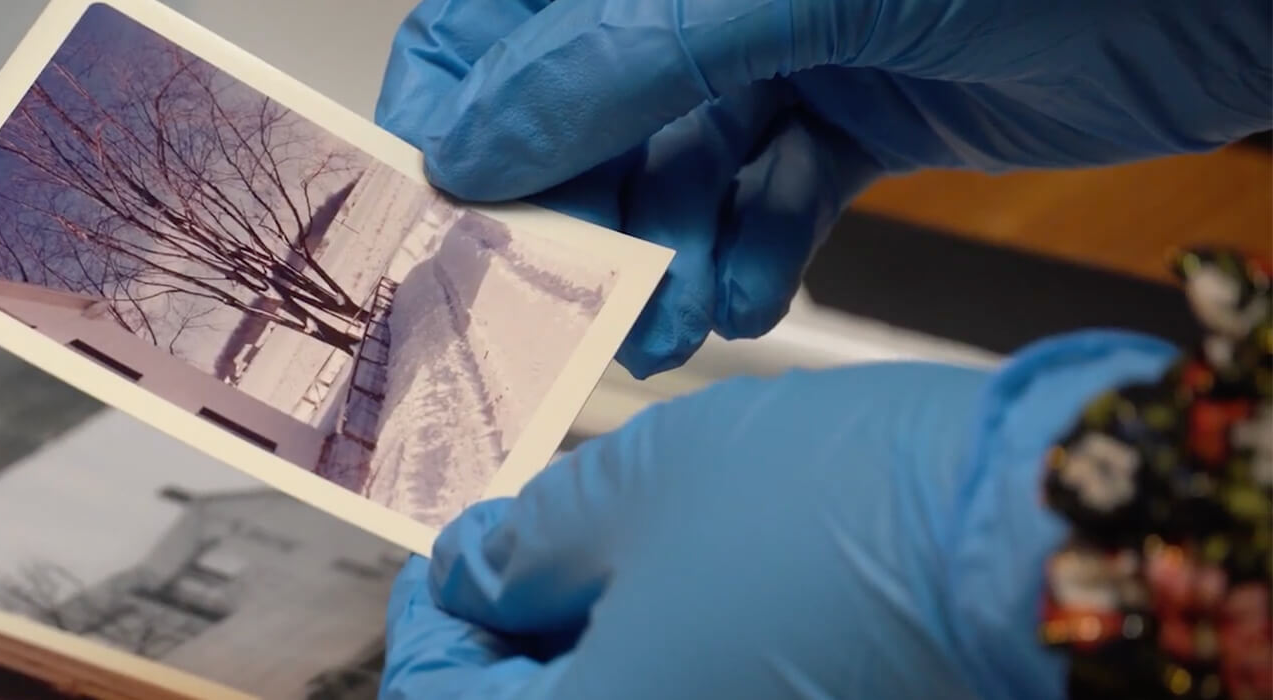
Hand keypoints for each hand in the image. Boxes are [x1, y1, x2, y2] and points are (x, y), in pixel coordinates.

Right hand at [374, 0, 1270, 376]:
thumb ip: (613, 65)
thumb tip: (472, 145)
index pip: (490, 21)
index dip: (451, 119)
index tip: (440, 226)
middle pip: (576, 116)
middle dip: (572, 218)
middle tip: (567, 302)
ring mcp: (781, 47)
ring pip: (672, 173)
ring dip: (661, 258)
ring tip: (667, 320)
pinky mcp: (857, 112)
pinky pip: (769, 199)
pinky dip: (752, 255)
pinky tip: (746, 291)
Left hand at [379, 331, 1179, 698]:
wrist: (1032, 535)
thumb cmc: (830, 508)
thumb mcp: (631, 493)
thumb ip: (524, 547)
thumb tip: (472, 570)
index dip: (428, 626)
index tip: (445, 562)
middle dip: (508, 640)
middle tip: (520, 549)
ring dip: (589, 648)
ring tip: (605, 555)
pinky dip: (666, 664)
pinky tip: (679, 591)